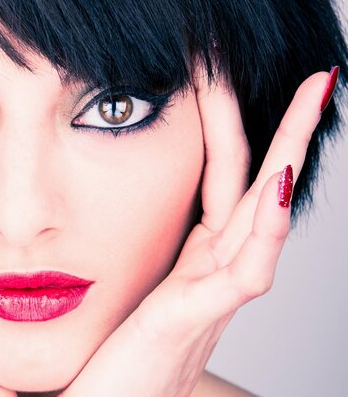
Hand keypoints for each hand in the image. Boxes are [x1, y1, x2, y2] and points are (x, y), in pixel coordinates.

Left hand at [61, 69, 334, 396]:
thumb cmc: (114, 352)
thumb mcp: (135, 284)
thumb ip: (145, 249)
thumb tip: (122, 210)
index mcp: (196, 256)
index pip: (223, 178)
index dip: (230, 128)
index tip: (227, 78)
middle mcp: (214, 269)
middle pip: (256, 186)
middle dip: (285, 130)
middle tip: (314, 78)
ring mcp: (211, 293)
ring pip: (263, 217)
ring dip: (286, 158)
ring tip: (310, 102)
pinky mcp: (194, 319)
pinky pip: (245, 271)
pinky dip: (267, 229)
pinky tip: (279, 187)